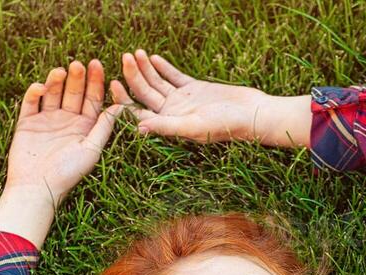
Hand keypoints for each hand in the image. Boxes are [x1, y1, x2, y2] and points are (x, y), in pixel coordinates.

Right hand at [3, 58, 125, 203]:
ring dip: (56, 81)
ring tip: (61, 71)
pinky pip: (30, 102)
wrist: (36, 188)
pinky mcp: (27, 123)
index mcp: (84, 127)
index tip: (98, 65)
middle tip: (80, 64)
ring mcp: (46, 120)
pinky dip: (35, 93)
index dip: (95, 82)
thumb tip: (122, 107)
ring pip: (53, 93)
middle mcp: (66, 121)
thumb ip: (104, 128)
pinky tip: (41, 87)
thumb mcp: (91, 149)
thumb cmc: (68, 174)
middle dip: (77, 78)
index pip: (92, 99)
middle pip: (73, 92)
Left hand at [110, 50, 271, 143]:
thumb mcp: (192, 126)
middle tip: (125, 57)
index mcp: (168, 125)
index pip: (138, 112)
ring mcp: (182, 101)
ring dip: (146, 68)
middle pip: (145, 93)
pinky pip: (174, 77)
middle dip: (133, 75)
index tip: (114, 82)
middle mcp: (172, 114)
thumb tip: (138, 130)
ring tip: (135, 53)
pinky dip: (163, 67)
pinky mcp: (194, 89)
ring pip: (157, 83)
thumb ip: (166, 127)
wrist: (251, 114)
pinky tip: (153, 57)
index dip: (124, 98)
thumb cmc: (225, 125)